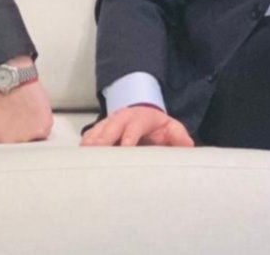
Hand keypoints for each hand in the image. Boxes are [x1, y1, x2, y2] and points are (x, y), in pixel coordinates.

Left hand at [0, 59, 52, 142]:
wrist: (9, 74)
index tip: (0, 128)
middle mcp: (4, 142)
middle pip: (12, 148)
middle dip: (12, 137)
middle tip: (12, 121)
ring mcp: (23, 137)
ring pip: (28, 142)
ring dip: (26, 132)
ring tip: (22, 116)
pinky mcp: (40, 130)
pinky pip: (42, 135)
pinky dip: (40, 126)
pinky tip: (32, 115)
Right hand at [80, 104, 194, 146]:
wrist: (144, 114)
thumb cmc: (159, 127)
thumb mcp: (172, 129)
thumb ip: (179, 137)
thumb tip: (187, 147)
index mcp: (142, 117)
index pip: (135, 125)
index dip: (129, 136)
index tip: (125, 147)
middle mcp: (123, 116)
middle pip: (112, 126)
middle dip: (105, 138)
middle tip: (98, 151)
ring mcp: (110, 121)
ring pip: (99, 129)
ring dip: (92, 141)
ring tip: (85, 154)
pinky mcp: (101, 128)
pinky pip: (91, 134)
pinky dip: (86, 143)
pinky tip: (81, 156)